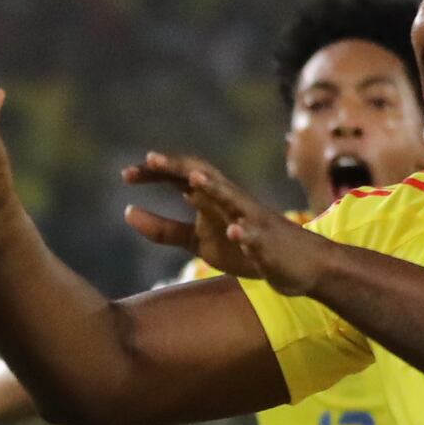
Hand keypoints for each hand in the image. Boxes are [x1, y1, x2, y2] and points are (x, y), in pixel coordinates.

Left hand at [124, 151, 334, 291]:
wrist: (297, 265)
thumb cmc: (243, 247)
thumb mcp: (198, 241)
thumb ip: (164, 229)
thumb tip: (126, 212)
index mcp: (213, 200)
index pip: (181, 178)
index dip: (155, 174)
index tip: (125, 175)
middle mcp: (232, 202)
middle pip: (204, 177)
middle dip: (179, 168)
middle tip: (150, 159)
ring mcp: (252, 221)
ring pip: (234, 200)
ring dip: (215, 189)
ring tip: (194, 180)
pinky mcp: (268, 245)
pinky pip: (257, 237)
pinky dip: (245, 234)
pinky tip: (234, 232)